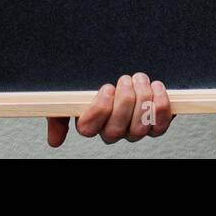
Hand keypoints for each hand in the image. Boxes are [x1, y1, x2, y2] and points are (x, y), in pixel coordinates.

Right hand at [45, 72, 174, 146]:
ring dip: (142, 99)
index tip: (106, 89)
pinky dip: (161, 106)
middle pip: (115, 131)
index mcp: (91, 123)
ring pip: (138, 128)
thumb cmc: (98, 86)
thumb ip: (59, 113)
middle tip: (125, 79)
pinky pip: (160, 125)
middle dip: (124, 102)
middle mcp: (113, 131)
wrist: (127, 74)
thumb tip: (54, 140)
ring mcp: (134, 130)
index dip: (99, 110)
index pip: (88, 129)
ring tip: (141, 79)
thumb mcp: (73, 95)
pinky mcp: (155, 125)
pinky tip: (157, 87)